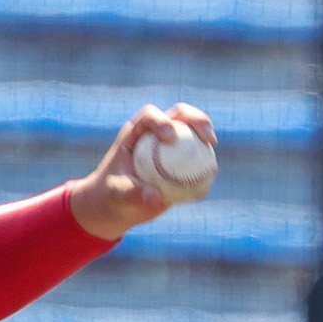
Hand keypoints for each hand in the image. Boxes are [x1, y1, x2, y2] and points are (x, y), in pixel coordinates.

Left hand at [67, 102, 216, 241]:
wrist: (116, 205)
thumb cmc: (110, 196)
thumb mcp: (116, 195)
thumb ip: (133, 193)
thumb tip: (157, 198)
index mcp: (135, 132)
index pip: (150, 117)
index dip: (162, 121)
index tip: (171, 138)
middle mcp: (155, 133)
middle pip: (180, 115)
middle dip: (197, 120)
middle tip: (207, 138)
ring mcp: (170, 145)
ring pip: (193, 135)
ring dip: (207, 143)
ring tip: (212, 166)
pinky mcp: (179, 161)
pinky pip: (196, 160)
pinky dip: (204, 168)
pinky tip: (210, 180)